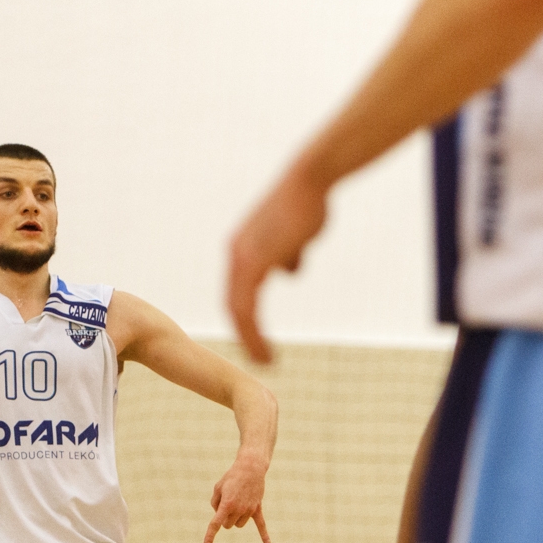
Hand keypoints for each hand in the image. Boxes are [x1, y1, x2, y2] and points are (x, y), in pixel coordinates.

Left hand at [205, 451, 270, 542]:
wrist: (250, 468)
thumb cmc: (231, 477)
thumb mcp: (217, 488)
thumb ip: (215, 503)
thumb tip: (220, 515)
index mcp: (226, 505)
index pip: (216, 524)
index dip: (210, 536)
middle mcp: (238, 509)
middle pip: (227, 525)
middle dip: (224, 519)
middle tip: (226, 504)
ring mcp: (249, 510)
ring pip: (239, 525)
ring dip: (235, 518)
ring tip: (237, 502)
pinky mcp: (257, 509)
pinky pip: (261, 525)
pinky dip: (264, 535)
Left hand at [226, 164, 329, 363]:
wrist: (310, 181)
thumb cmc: (308, 204)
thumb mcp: (296, 236)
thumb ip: (288, 254)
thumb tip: (288, 272)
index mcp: (242, 249)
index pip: (236, 291)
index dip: (244, 317)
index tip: (256, 338)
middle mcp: (236, 254)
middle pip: (232, 304)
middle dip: (244, 333)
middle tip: (258, 357)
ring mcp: (242, 258)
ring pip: (237, 311)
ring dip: (249, 339)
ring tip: (263, 360)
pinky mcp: (253, 263)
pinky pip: (246, 308)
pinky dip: (254, 334)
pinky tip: (265, 350)